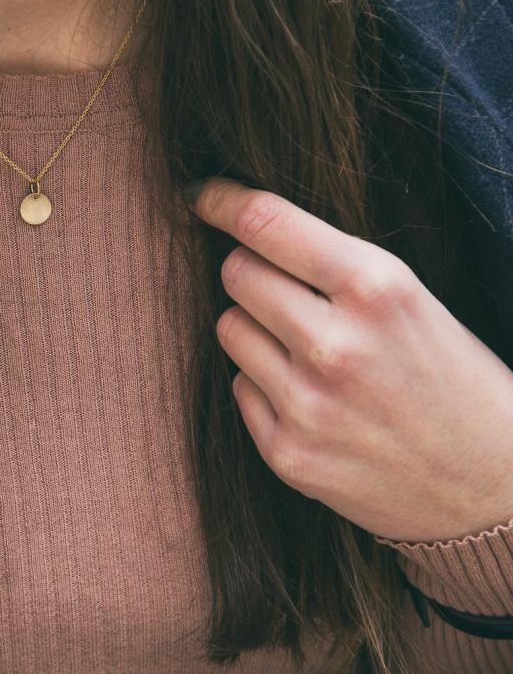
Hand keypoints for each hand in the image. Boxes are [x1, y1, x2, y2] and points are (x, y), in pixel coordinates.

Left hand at [191, 178, 512, 543]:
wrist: (492, 489)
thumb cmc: (454, 381)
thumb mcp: (413, 300)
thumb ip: (335, 267)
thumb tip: (249, 234)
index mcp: (377, 288)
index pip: (265, 223)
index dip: (219, 199)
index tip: (199, 194)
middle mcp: (334, 344)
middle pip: (235, 272)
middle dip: (250, 270)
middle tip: (284, 290)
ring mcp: (307, 404)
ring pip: (228, 327)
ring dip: (254, 328)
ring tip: (304, 349)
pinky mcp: (287, 453)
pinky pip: (239, 387)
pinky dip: (262, 384)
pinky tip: (310, 398)